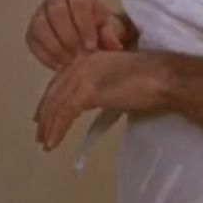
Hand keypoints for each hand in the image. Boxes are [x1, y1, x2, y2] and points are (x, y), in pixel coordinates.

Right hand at [25, 0, 136, 70]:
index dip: (84, 26)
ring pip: (40, 26)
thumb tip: (113, 45)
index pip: (78, 4)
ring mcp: (40, 13)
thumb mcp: (112, 29)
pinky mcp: (32, 30)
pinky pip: (33, 41)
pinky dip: (46, 56)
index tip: (92, 48)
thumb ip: (112, 34)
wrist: (88, 36)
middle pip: (56, 13)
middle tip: (79, 57)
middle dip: (69, 38)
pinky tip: (60, 66)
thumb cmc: (100, 28)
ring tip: (70, 64)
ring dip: (55, 47)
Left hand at [34, 50, 171, 150]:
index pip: (61, 81)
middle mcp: (80, 63)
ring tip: (45, 143)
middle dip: (45, 114)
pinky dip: (57, 129)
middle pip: (54, 92)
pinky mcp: (88, 90)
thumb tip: (90, 101)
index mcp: (87, 59)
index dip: (50, 100)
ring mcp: (82, 75)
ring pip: (57, 104)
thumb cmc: (148, 81)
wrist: (162, 77)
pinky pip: (65, 113)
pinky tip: (52, 142)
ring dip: (49, 126)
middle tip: (40, 133)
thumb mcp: (116, 80)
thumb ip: (99, 87)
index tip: (43, 116)